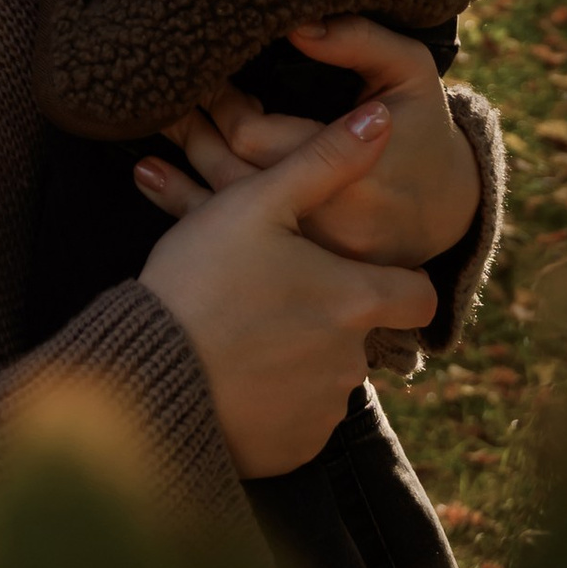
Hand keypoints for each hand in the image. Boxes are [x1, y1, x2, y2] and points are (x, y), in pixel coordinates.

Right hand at [136, 102, 438, 476]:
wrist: (148, 376)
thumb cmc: (200, 279)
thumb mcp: (256, 203)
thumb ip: (324, 160)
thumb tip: (382, 119)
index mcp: (355, 301)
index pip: (418, 296)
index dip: (396, 280)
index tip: (353, 269)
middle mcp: (353, 363)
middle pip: (364, 332)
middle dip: (330, 314)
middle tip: (270, 292)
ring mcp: (323, 410)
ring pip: (330, 374)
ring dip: (300, 355)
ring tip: (242, 330)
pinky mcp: (293, 448)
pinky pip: (300, 417)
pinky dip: (277, 397)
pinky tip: (234, 370)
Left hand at [143, 20, 481, 271]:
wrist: (447, 211)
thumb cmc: (422, 127)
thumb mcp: (409, 71)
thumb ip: (359, 41)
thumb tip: (298, 25)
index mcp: (353, 172)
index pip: (258, 138)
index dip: (222, 103)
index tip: (206, 73)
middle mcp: (326, 222)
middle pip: (232, 177)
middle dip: (195, 131)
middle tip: (166, 96)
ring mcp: (310, 254)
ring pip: (225, 212)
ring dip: (182, 169)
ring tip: (151, 132)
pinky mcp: (298, 269)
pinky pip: (233, 240)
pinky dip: (187, 205)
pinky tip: (151, 177)